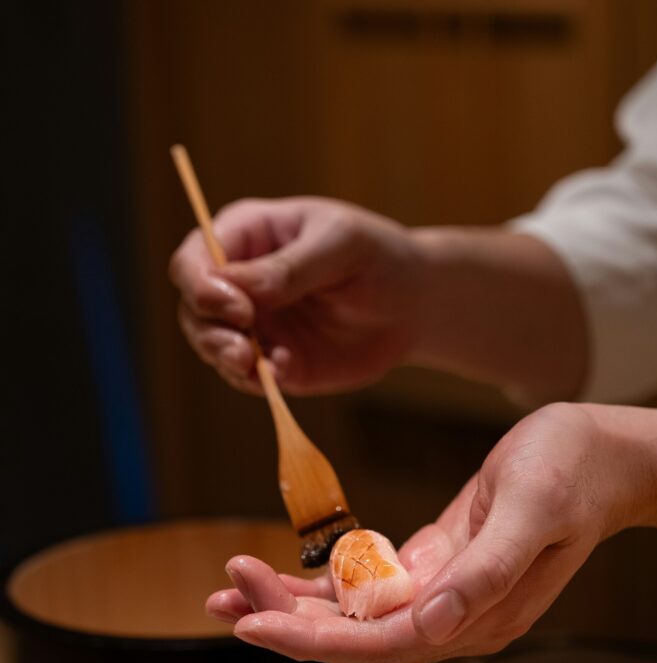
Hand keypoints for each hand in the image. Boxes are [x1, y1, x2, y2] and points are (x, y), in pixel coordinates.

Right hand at [169, 197, 422, 394]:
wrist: (411, 305)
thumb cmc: (376, 257)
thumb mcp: (340, 245)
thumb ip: (290, 266)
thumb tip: (238, 287)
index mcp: (246, 237)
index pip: (195, 260)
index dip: (202, 285)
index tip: (237, 308)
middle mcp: (239, 283)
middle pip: (194, 308)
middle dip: (209, 330)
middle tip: (242, 348)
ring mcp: (254, 326)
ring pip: (211, 346)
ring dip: (225, 359)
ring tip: (255, 365)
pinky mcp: (273, 362)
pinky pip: (248, 377)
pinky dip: (260, 380)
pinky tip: (288, 370)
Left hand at [206, 403, 640, 662]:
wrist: (602, 456)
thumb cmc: (572, 474)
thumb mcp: (530, 512)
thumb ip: (484, 574)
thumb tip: (431, 623)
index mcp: (478, 615)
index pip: (381, 644)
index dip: (313, 639)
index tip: (254, 624)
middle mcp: (455, 617)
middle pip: (355, 637)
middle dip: (287, 620)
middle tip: (227, 592)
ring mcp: (443, 594)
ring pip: (354, 616)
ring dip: (294, 604)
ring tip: (236, 586)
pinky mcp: (434, 566)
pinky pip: (369, 585)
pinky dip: (324, 581)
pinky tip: (286, 574)